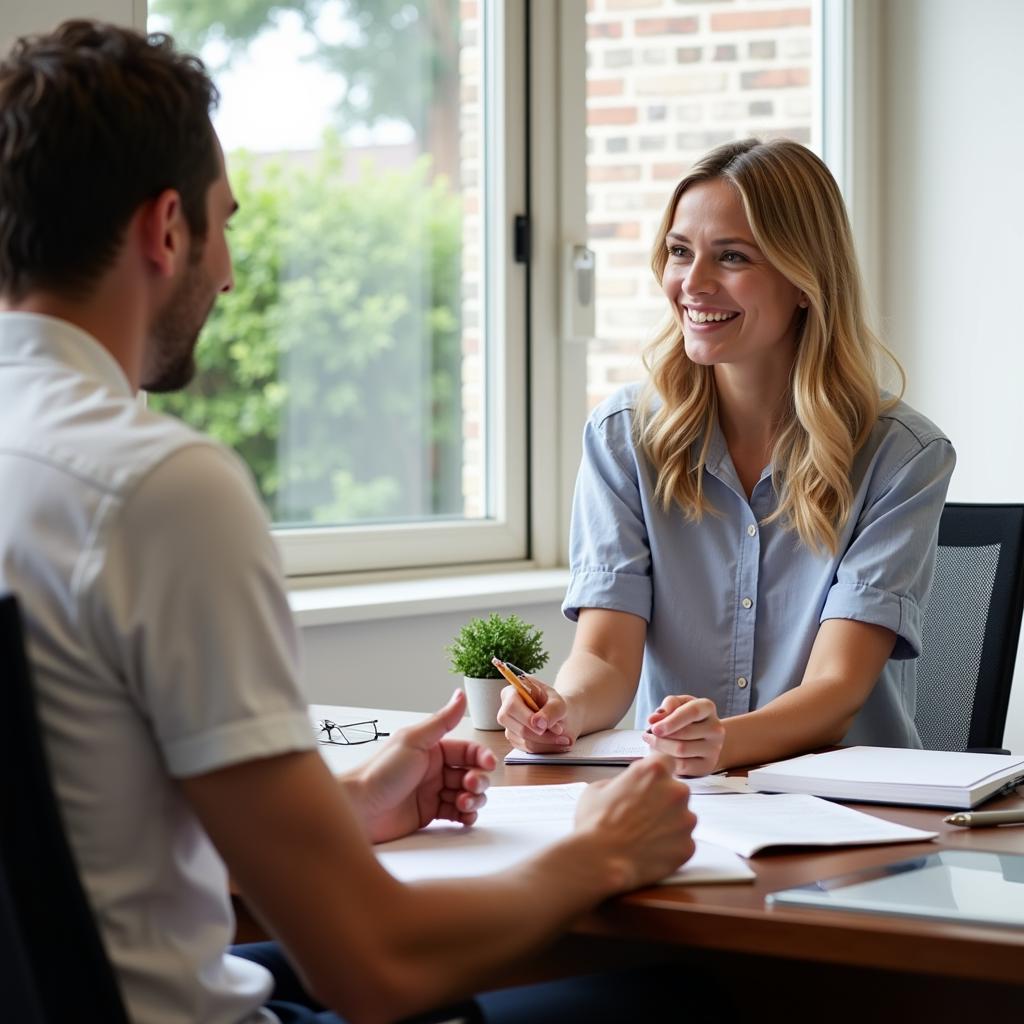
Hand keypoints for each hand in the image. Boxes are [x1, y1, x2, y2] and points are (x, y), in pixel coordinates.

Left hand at [350, 689, 496, 842]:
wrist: (360, 808)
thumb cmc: (380, 772)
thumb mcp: (413, 741)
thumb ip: (442, 720)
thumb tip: (460, 695)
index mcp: (432, 748)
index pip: (467, 750)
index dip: (481, 757)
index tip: (488, 764)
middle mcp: (434, 769)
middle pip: (471, 772)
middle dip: (478, 780)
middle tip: (469, 786)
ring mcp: (433, 791)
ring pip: (467, 793)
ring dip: (474, 798)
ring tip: (464, 802)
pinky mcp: (430, 813)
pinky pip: (457, 813)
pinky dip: (466, 814)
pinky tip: (465, 815)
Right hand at [496, 675, 576, 751]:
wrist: (558, 716)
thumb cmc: (555, 705)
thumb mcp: (558, 703)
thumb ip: (551, 710)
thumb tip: (538, 723)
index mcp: (512, 692)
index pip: (512, 706)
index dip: (527, 718)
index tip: (544, 727)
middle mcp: (505, 711)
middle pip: (516, 727)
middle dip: (540, 734)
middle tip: (560, 732)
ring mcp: (509, 728)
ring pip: (524, 741)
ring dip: (547, 742)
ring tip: (564, 738)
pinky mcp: (515, 741)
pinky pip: (529, 750)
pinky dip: (545, 747)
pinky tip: (556, 741)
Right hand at [574, 754, 695, 891]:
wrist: (599, 860)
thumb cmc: (595, 824)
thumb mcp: (598, 788)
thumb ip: (621, 782)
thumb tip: (628, 788)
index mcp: (653, 771)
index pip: (666, 762)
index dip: (656, 774)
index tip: (651, 783)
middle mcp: (675, 791)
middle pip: (676, 791)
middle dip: (663, 801)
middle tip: (642, 815)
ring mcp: (685, 820)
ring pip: (682, 818)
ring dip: (669, 824)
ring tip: (643, 836)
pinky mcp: (688, 846)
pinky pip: (683, 843)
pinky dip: (671, 847)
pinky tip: (650, 850)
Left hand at [642, 694, 724, 775]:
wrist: (699, 738)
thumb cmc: (684, 717)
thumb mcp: (676, 705)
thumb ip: (667, 706)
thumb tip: (654, 719)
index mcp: (707, 708)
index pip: (692, 712)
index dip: (671, 721)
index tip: (654, 728)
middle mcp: (715, 728)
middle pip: (685, 733)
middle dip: (661, 736)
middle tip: (647, 736)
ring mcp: (714, 748)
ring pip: (682, 749)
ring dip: (661, 748)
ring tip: (651, 743)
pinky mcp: (708, 765)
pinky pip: (683, 765)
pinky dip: (669, 761)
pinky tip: (661, 755)